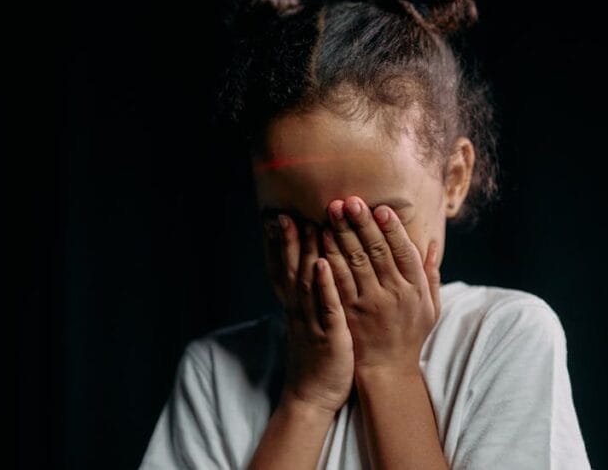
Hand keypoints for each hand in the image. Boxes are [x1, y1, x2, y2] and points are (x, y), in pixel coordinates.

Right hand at [263, 214, 354, 413]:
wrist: (314, 395)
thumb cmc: (319, 357)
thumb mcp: (309, 323)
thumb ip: (310, 297)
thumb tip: (313, 272)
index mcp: (298, 305)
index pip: (286, 269)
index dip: (282, 244)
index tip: (279, 216)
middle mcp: (300, 309)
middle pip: (293, 269)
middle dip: (290, 240)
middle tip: (287, 211)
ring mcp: (312, 320)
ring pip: (307, 282)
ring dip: (306, 254)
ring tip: (307, 225)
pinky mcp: (328, 334)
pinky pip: (325, 306)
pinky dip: (323, 285)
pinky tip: (323, 265)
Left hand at [321, 196, 441, 375]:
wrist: (387, 370)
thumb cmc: (409, 335)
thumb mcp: (430, 307)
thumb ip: (431, 275)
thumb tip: (431, 245)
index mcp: (414, 288)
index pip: (403, 251)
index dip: (392, 229)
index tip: (380, 208)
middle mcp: (393, 293)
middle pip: (376, 251)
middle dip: (362, 223)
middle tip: (350, 200)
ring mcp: (369, 303)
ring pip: (354, 261)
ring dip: (342, 234)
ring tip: (332, 211)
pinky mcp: (348, 313)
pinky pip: (338, 281)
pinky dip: (329, 258)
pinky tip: (321, 241)